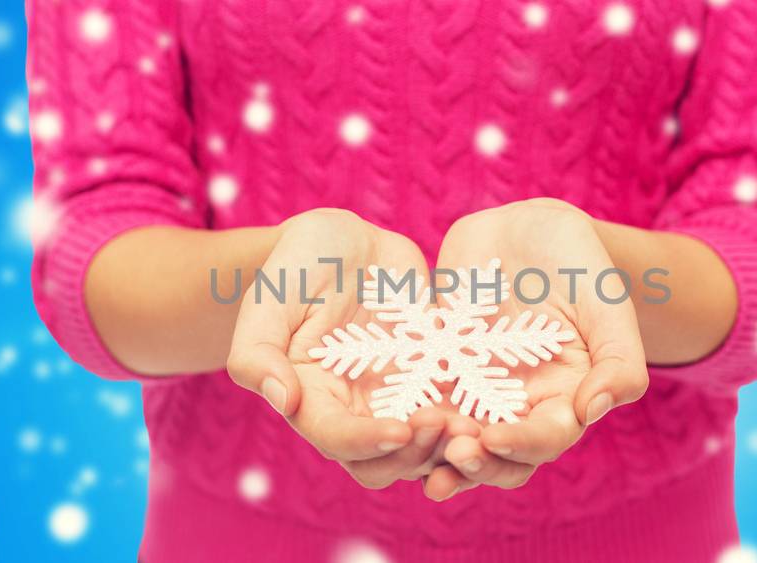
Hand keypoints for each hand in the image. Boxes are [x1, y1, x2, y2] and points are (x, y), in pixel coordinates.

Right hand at [227, 209, 452, 487]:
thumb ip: (258, 351)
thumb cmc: (298, 265)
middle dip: (416, 454)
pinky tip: (498, 404)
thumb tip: (282, 400)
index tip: (401, 428)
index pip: (336, 440)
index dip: (367, 442)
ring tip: (476, 423)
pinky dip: (475, 418)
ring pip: (425, 450)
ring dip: (450, 447)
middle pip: (384, 462)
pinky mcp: (431, 383)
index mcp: (309, 400)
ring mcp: (395, 401)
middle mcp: (352, 412)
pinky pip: (457, 413)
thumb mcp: (270, 298)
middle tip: (447, 425)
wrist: (345, 243)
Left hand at [423, 198, 648, 499]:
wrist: (526, 229)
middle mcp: (520, 406)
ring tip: (415, 454)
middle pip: (499, 456)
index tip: (494, 438)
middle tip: (452, 455)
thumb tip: (595, 410)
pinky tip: (384, 421)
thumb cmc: (580, 262)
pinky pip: (419, 402)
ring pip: (455, 439)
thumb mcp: (608, 303)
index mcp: (566, 398)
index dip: (522, 445)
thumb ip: (619, 359)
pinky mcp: (440, 371)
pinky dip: (405, 417)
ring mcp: (476, 392)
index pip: (546, 438)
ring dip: (436, 454)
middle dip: (476, 463)